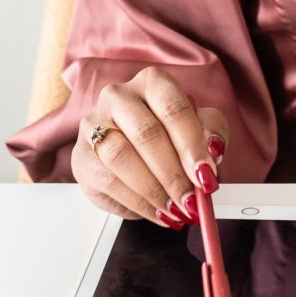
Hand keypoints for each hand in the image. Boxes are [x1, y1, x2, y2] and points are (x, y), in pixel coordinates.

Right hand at [71, 67, 229, 226]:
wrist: (140, 158)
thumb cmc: (173, 138)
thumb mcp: (203, 131)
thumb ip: (213, 134)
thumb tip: (212, 150)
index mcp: (153, 83)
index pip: (173, 109)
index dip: (191, 144)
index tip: (205, 175)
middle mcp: (119, 97)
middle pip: (146, 133)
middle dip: (173, 174)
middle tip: (192, 200)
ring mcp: (94, 125)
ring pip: (121, 157)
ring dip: (154, 190)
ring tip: (177, 210)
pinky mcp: (83, 157)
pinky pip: (109, 181)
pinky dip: (138, 202)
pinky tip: (158, 213)